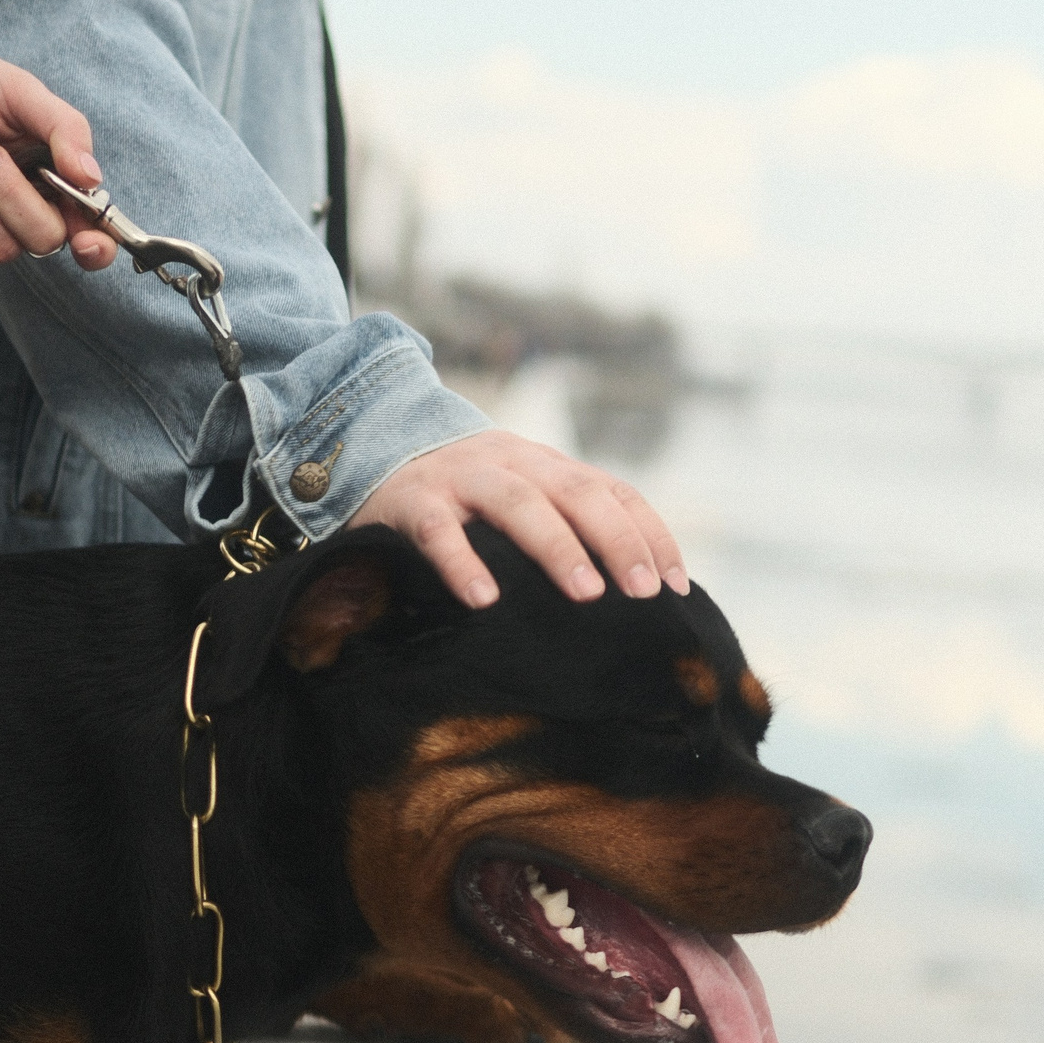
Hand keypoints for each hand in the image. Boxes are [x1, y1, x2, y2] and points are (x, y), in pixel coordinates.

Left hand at [0, 43, 121, 278]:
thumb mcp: (18, 91)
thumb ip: (63, 128)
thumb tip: (90, 178)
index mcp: (55, 176)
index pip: (91, 229)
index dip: (96, 245)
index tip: (85, 242)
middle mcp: (26, 209)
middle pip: (44, 239)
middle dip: (12, 197)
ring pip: (1, 249)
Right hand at [349, 430, 689, 609]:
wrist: (367, 443)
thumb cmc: (460, 495)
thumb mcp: (519, 494)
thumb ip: (563, 522)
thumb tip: (629, 585)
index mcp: (546, 463)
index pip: (612, 491)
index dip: (649, 534)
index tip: (676, 586)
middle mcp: (512, 462)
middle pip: (576, 493)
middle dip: (616, 540)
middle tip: (643, 592)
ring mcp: (461, 478)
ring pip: (517, 503)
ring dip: (556, 546)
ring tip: (586, 593)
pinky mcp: (411, 500)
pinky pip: (439, 531)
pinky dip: (463, 563)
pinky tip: (484, 600)